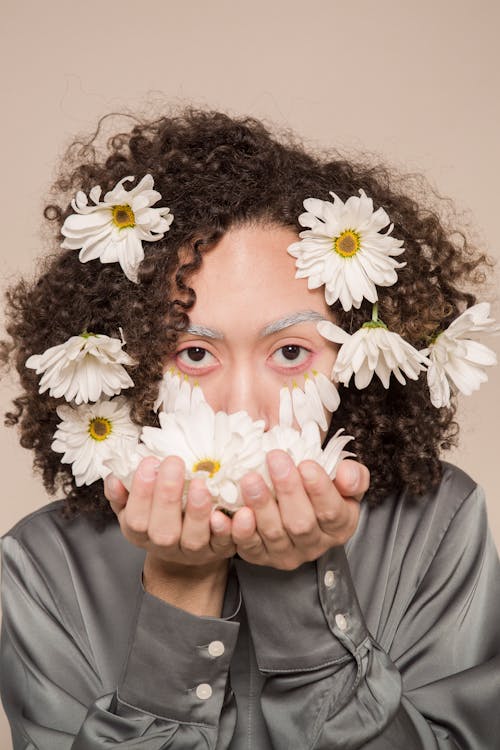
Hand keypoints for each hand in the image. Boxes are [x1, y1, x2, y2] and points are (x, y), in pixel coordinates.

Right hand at [104, 455, 235, 570]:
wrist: (186, 547)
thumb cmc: (158, 516)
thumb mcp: (134, 506)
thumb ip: (122, 493)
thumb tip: (114, 477)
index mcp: (140, 533)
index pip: (136, 518)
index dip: (140, 493)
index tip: (148, 463)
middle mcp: (166, 546)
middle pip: (163, 531)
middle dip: (167, 496)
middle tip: (173, 462)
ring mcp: (193, 551)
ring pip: (194, 539)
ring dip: (197, 512)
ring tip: (199, 484)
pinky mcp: (220, 550)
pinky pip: (225, 544)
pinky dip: (227, 529)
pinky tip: (227, 511)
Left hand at [228, 452, 368, 569]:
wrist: (292, 501)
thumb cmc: (317, 486)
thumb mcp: (342, 480)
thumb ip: (352, 476)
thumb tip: (347, 475)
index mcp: (339, 525)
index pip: (332, 512)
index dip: (320, 489)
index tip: (306, 464)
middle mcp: (314, 544)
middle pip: (301, 524)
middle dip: (287, 490)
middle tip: (275, 459)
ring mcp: (285, 553)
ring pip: (273, 534)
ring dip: (261, 506)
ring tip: (249, 479)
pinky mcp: (259, 556)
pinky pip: (245, 547)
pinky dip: (232, 531)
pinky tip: (223, 514)